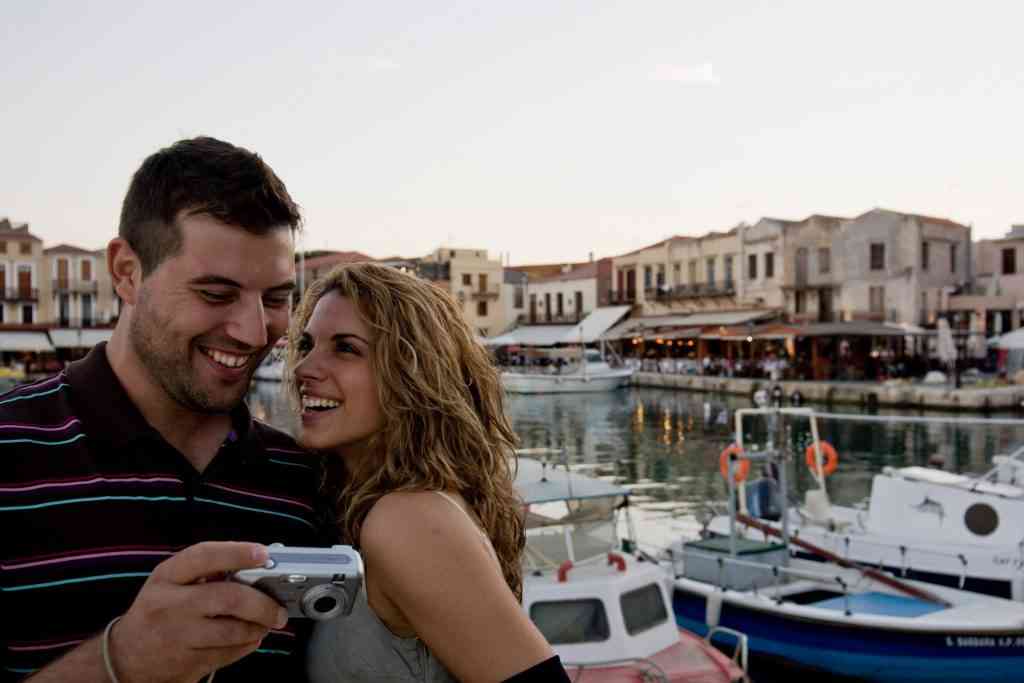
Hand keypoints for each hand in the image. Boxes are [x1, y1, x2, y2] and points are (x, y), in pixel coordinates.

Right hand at [109, 541, 288, 682]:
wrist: (126, 658)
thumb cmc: (159, 612)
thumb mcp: (171, 582)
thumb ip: (207, 571)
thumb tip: (256, 565)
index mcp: (167, 576)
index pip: (204, 556)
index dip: (236, 553)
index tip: (263, 554)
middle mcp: (169, 605)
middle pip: (228, 598)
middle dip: (262, 603)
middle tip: (278, 608)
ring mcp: (177, 636)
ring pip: (233, 631)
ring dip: (258, 627)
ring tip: (266, 623)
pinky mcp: (186, 663)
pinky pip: (229, 653)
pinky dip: (247, 645)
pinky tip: (249, 638)